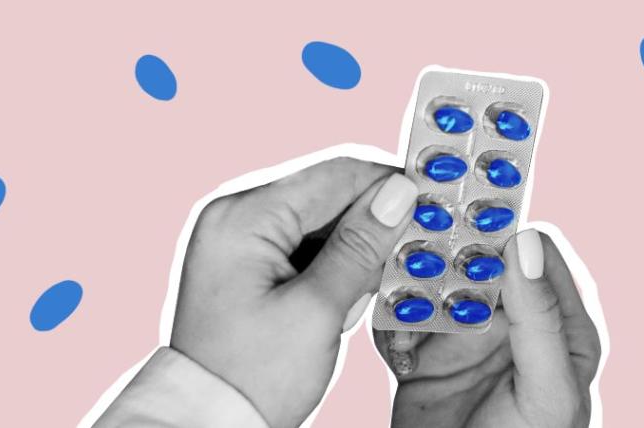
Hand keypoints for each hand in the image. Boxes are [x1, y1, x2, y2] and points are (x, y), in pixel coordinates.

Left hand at [171, 158, 417, 427]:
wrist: (209, 424)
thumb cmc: (254, 377)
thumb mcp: (317, 310)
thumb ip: (360, 246)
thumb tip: (398, 192)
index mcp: (243, 217)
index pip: (333, 177)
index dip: (388, 187)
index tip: (434, 204)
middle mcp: (235, 217)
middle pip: (326, 197)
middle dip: (371, 225)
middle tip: (416, 253)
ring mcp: (237, 242)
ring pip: (320, 225)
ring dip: (355, 252)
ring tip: (374, 290)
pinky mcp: (245, 267)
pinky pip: (302, 249)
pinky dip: (332, 268)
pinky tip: (348, 299)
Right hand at [375, 229, 600, 427]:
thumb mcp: (548, 390)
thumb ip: (539, 318)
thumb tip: (524, 242)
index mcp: (556, 325)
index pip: (532, 252)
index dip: (501, 223)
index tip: (465, 200)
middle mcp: (508, 324)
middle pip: (472, 261)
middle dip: (442, 247)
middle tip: (413, 230)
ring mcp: (462, 341)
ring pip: (429, 285)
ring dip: (409, 282)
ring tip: (394, 283)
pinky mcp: (422, 360)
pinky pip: (399, 322)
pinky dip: (390, 322)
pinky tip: (394, 339)